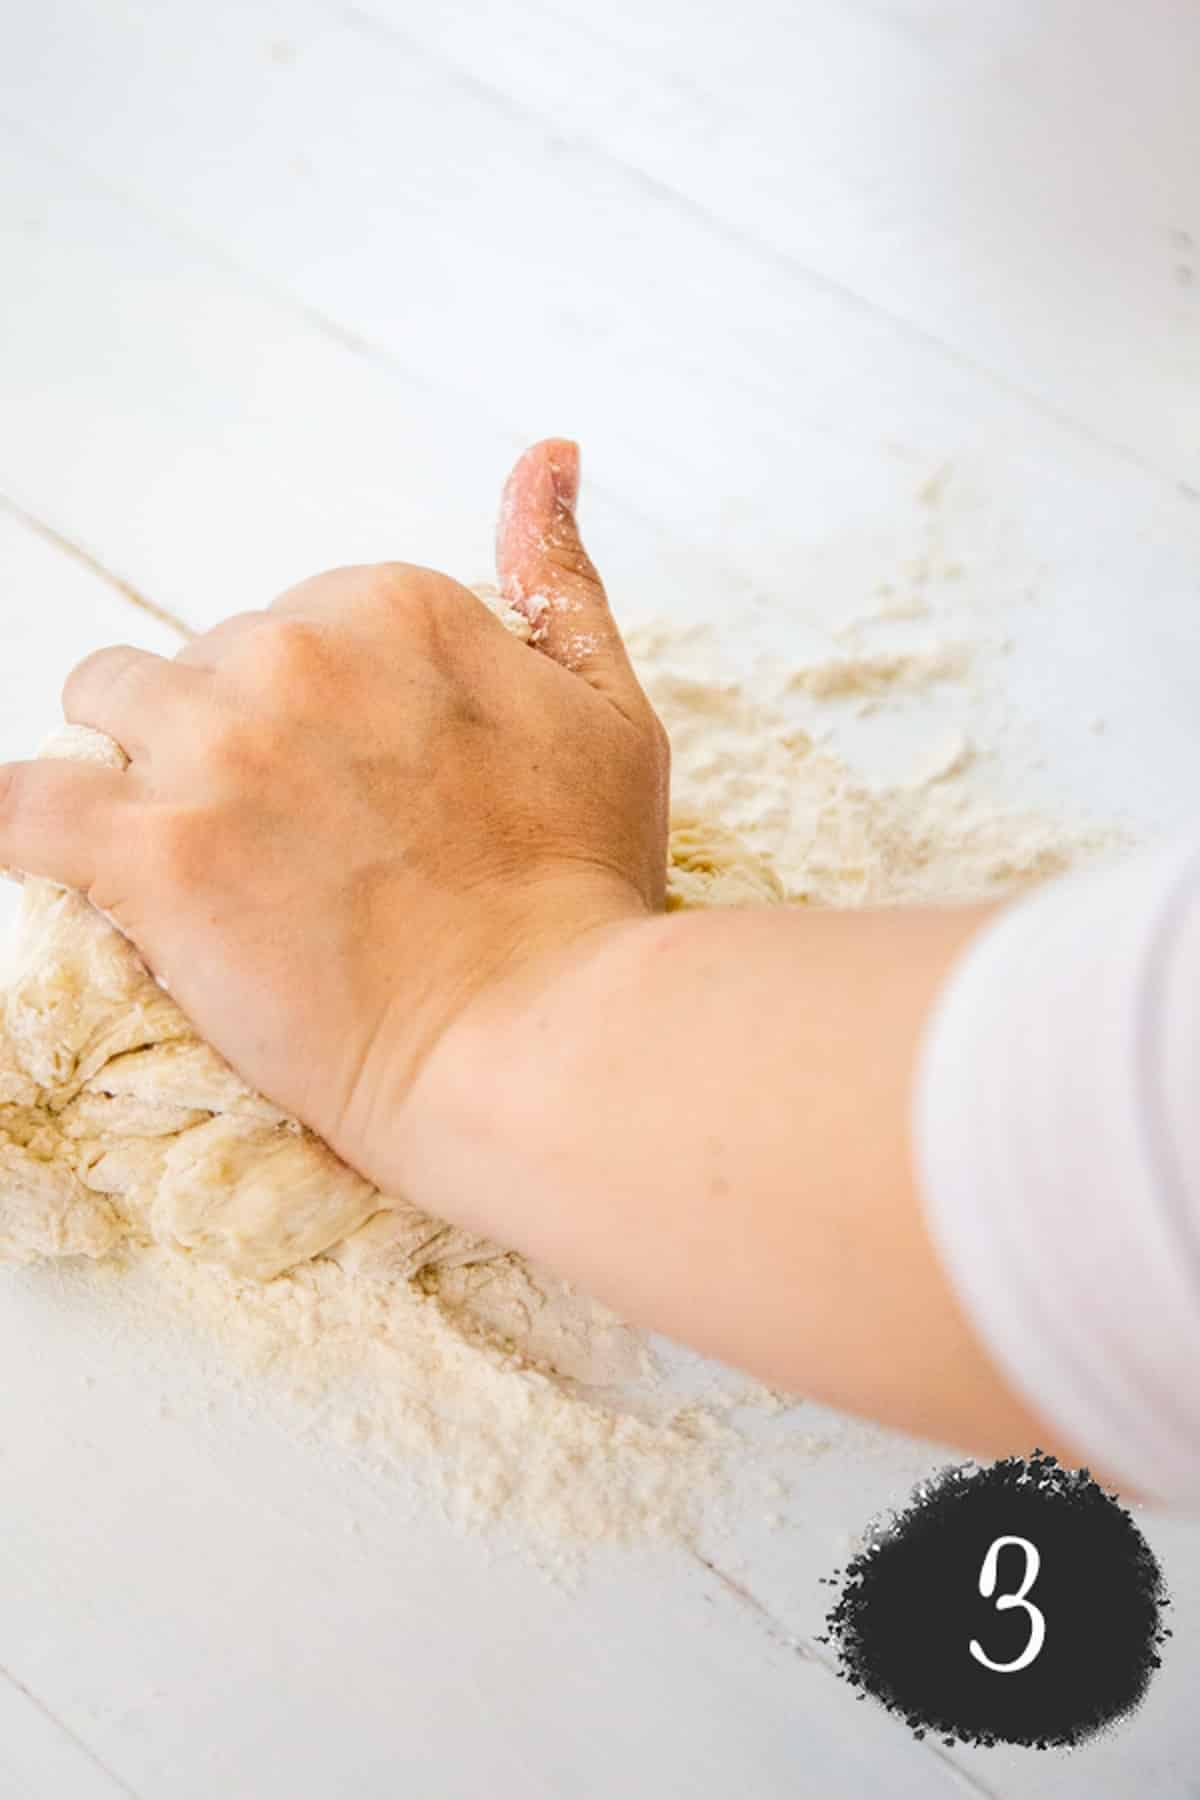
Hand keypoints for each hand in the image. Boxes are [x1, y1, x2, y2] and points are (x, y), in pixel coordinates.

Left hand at [0, 440, 668, 1186]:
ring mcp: (214, 746)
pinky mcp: (148, 851)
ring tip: (199, 863)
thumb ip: (557, 577)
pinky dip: (23, 826)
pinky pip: (12, 805)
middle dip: (224, 738)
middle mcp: (294, 650)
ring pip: (99, 706)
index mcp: (394, 605)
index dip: (310, 715)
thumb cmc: (583, 892)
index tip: (347, 797)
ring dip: (134, 768)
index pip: (293, 625)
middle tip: (290, 849)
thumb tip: (545, 455)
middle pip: (197, 662)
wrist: (538, 1038)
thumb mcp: (609, 712)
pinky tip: (57, 855)